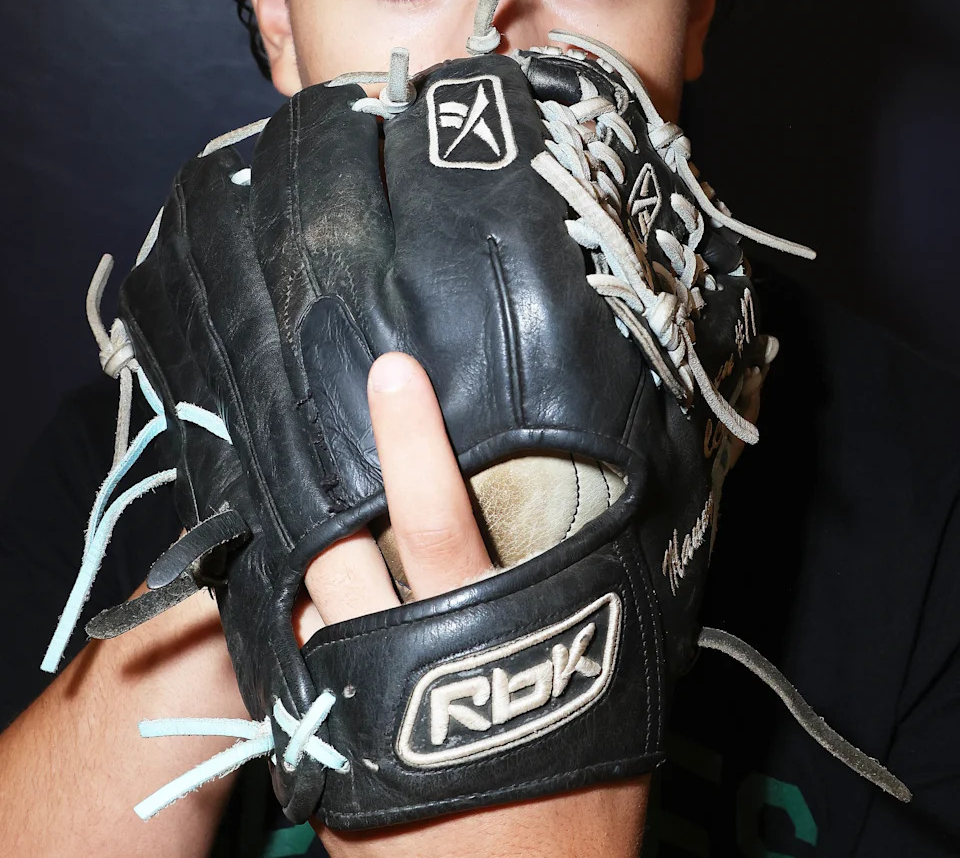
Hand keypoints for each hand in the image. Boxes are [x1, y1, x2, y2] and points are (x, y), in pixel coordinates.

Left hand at [295, 352, 647, 857]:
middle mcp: (407, 659)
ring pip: (310, 603)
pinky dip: (306, 626)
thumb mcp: (614, 698)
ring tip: (322, 520)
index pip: (441, 518)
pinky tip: (320, 606)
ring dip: (312, 562)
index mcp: (490, 631)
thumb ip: (596, 607)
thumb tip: (621, 526)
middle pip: (343, 552)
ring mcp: (354, 709)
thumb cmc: (577, 807)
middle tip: (321, 426)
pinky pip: (300, 666)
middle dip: (332, 493)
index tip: (391, 373)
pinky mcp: (324, 754)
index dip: (413, 441)